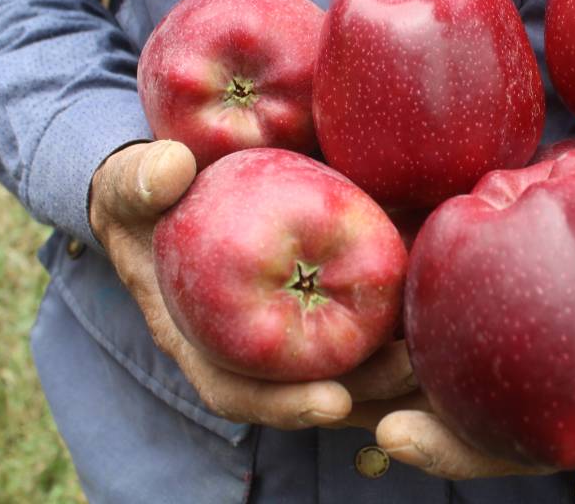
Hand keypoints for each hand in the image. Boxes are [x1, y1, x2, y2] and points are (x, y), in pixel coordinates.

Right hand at [88, 140, 415, 429]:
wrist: (172, 188)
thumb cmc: (147, 196)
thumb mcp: (132, 185)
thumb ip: (140, 179)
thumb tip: (169, 169)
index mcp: (199, 339)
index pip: (240, 390)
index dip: (284, 405)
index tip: (333, 403)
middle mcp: (248, 346)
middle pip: (310, 389)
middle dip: (365, 391)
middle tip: (412, 371)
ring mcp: (286, 325)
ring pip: (346, 366)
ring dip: (394, 368)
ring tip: (442, 352)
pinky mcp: (318, 294)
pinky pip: (361, 322)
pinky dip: (399, 323)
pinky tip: (442, 307)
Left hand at [375, 93, 574, 501]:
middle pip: (537, 448)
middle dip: (467, 452)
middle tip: (399, 438)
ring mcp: (560, 393)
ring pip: (486, 426)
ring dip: (418, 425)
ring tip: (348, 406)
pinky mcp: (525, 365)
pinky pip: (467, 384)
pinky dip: (412, 382)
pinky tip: (354, 359)